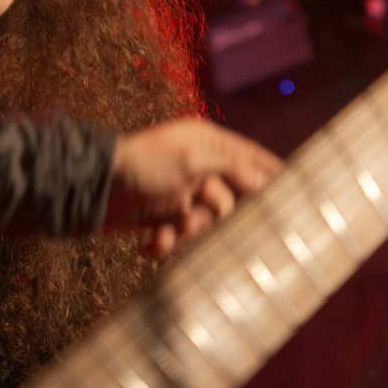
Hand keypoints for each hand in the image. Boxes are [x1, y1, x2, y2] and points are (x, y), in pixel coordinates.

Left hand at [107, 118, 281, 257]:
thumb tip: (263, 180)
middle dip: (207, 220)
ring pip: (201, 226)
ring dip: (181, 235)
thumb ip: (231, 167)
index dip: (270, 171)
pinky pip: (177, 238)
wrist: (93, 188)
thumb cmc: (142, 165)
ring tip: (162, 232)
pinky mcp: (159, 216)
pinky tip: (147, 240)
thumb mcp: (191, 159)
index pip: (248, 157)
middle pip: (225, 203)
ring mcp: (177, 193)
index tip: (295, 186)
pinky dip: (162, 243)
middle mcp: (195, 167)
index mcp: (205, 144)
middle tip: (189, 221)